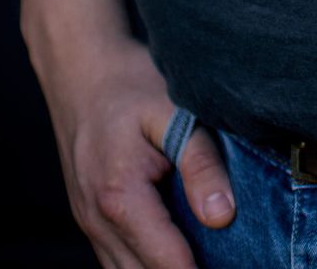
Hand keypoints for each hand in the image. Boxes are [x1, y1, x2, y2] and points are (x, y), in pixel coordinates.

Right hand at [37, 32, 235, 268]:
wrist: (79, 67)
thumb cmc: (129, 84)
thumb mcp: (172, 111)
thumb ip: (200, 163)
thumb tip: (222, 217)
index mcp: (119, 198)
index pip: (167, 264)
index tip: (237, 266)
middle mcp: (97, 221)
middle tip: (227, 260)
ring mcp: (88, 223)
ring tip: (205, 257)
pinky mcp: (89, 218)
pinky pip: (116, 260)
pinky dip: (144, 262)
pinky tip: (175, 249)